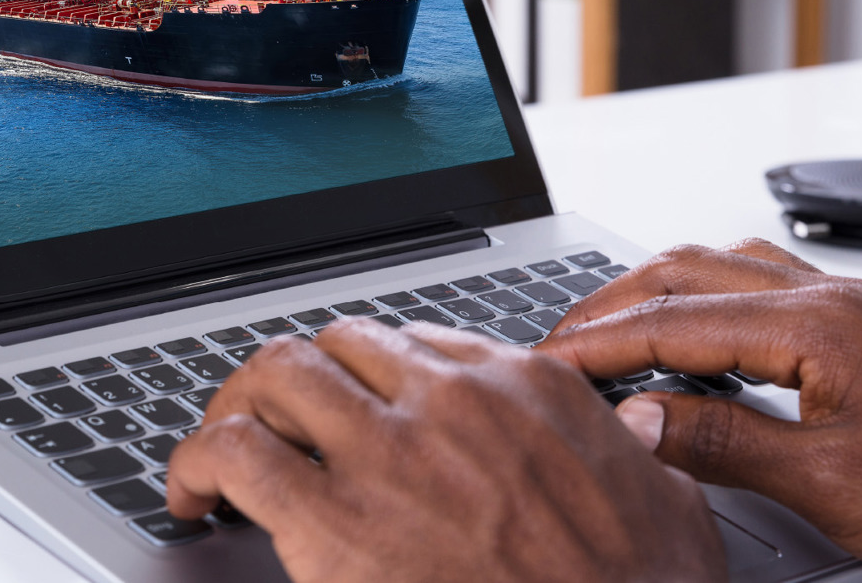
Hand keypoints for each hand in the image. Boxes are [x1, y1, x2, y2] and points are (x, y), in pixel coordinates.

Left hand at [166, 318, 726, 582]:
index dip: (370, 374)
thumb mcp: (669, 509)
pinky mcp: (332, 520)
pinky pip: (233, 453)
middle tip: (278, 422)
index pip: (417, 341)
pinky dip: (195, 462)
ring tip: (222, 447)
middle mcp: (451, 400)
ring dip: (240, 407)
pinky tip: (192, 493)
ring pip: (276, 374)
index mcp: (526, 388)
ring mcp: (389, 451)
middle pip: (337, 344)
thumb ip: (639, 453)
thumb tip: (639, 427)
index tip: (352, 402)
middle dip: (299, 380)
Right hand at [537, 239, 861, 582]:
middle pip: (689, 270)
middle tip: (555, 343)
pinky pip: (767, 288)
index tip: (542, 362)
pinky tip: (700, 341)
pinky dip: (709, 304)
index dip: (596, 341)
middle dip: (611, 303)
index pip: (672, 319)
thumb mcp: (833, 487)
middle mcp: (836, 297)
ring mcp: (857, 308)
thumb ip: (724, 444)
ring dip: (658, 294)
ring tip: (609, 335)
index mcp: (820, 325)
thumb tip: (635, 418)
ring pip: (727, 269)